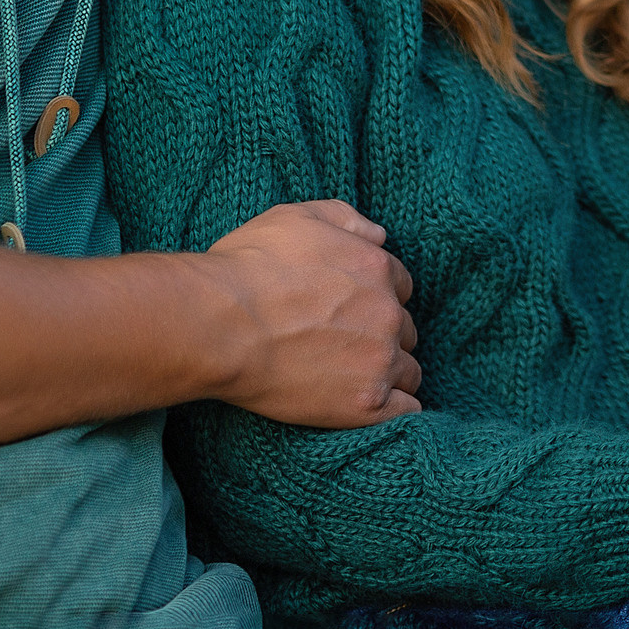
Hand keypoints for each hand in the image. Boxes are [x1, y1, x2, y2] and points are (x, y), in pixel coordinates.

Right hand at [200, 200, 420, 427]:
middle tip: (342, 346)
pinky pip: (407, 410)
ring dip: (388, 374)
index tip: (350, 312)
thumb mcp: (295, 217)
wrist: (220, 324)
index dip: (376, 299)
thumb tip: (379, 234)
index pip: (400, 288)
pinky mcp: (367, 403)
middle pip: (404, 330)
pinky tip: (365, 405)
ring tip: (348, 380)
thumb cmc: (249, 268)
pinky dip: (391, 408)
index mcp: (377, 269)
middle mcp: (388, 314)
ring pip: (408, 371)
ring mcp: (380, 360)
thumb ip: (344, 218)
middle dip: (381, 337)